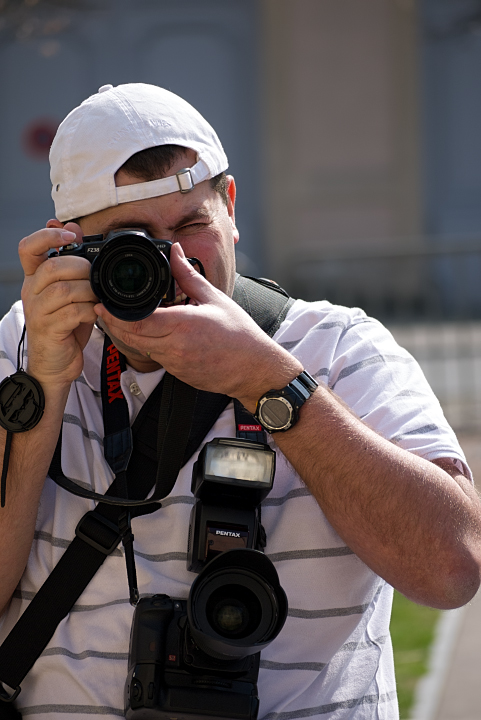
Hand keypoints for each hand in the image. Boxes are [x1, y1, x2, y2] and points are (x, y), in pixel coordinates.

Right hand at [19, 221, 97, 387]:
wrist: (56, 365)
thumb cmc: (65, 327)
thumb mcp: (71, 292)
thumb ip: (72, 263)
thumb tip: (73, 228)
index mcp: (35, 278)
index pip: (27, 247)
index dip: (47, 236)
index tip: (70, 237)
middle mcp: (31, 292)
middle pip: (52, 266)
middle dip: (82, 268)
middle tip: (95, 280)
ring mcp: (37, 311)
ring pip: (63, 289)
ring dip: (88, 291)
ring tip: (96, 299)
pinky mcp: (48, 329)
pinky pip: (71, 312)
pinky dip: (89, 310)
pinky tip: (95, 313)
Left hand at [95, 244, 302, 407]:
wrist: (253, 369)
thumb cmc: (239, 335)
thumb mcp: (213, 298)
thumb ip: (188, 275)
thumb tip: (175, 252)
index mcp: (182, 325)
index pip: (137, 321)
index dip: (114, 314)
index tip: (102, 304)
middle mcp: (174, 347)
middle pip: (131, 336)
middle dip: (113, 324)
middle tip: (102, 310)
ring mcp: (175, 363)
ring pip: (140, 348)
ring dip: (128, 335)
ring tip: (120, 318)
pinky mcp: (177, 373)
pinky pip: (155, 357)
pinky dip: (147, 345)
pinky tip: (149, 334)